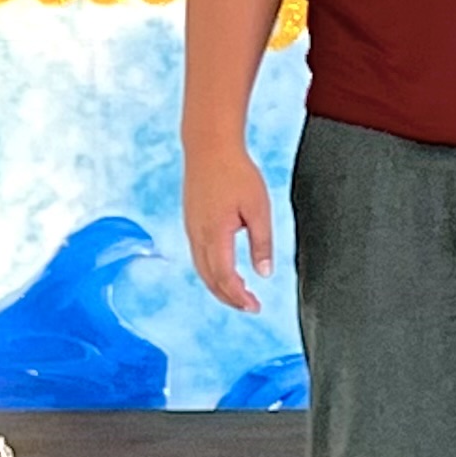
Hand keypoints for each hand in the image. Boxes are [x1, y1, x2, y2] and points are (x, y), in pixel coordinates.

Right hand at [183, 139, 273, 311]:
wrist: (209, 148)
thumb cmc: (237, 173)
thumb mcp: (258, 208)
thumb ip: (262, 242)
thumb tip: (264, 273)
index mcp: (215, 235)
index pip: (225, 278)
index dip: (239, 297)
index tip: (256, 307)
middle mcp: (198, 236)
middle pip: (210, 279)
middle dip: (229, 297)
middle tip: (250, 307)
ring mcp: (191, 229)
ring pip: (202, 269)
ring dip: (220, 287)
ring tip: (240, 296)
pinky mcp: (191, 223)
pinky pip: (199, 256)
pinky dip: (212, 272)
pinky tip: (225, 273)